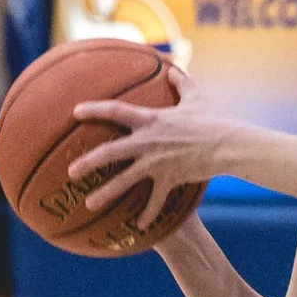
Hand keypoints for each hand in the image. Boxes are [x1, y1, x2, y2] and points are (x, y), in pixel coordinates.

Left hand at [69, 65, 221, 214]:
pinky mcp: (169, 179)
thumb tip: (171, 69)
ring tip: (89, 204)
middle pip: (110, 152)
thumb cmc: (212, 119)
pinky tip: (138, 227)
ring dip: (105, 193)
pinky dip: (148, 214)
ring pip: (124, 180)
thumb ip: (181, 83)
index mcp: (150, 120)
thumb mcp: (195, 97)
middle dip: (88, 161)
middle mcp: (147, 142)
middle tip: (70, 171)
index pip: (115, 111)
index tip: (75, 112)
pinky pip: (155, 201)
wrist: (226, 144)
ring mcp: (156, 162)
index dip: (94, 110)